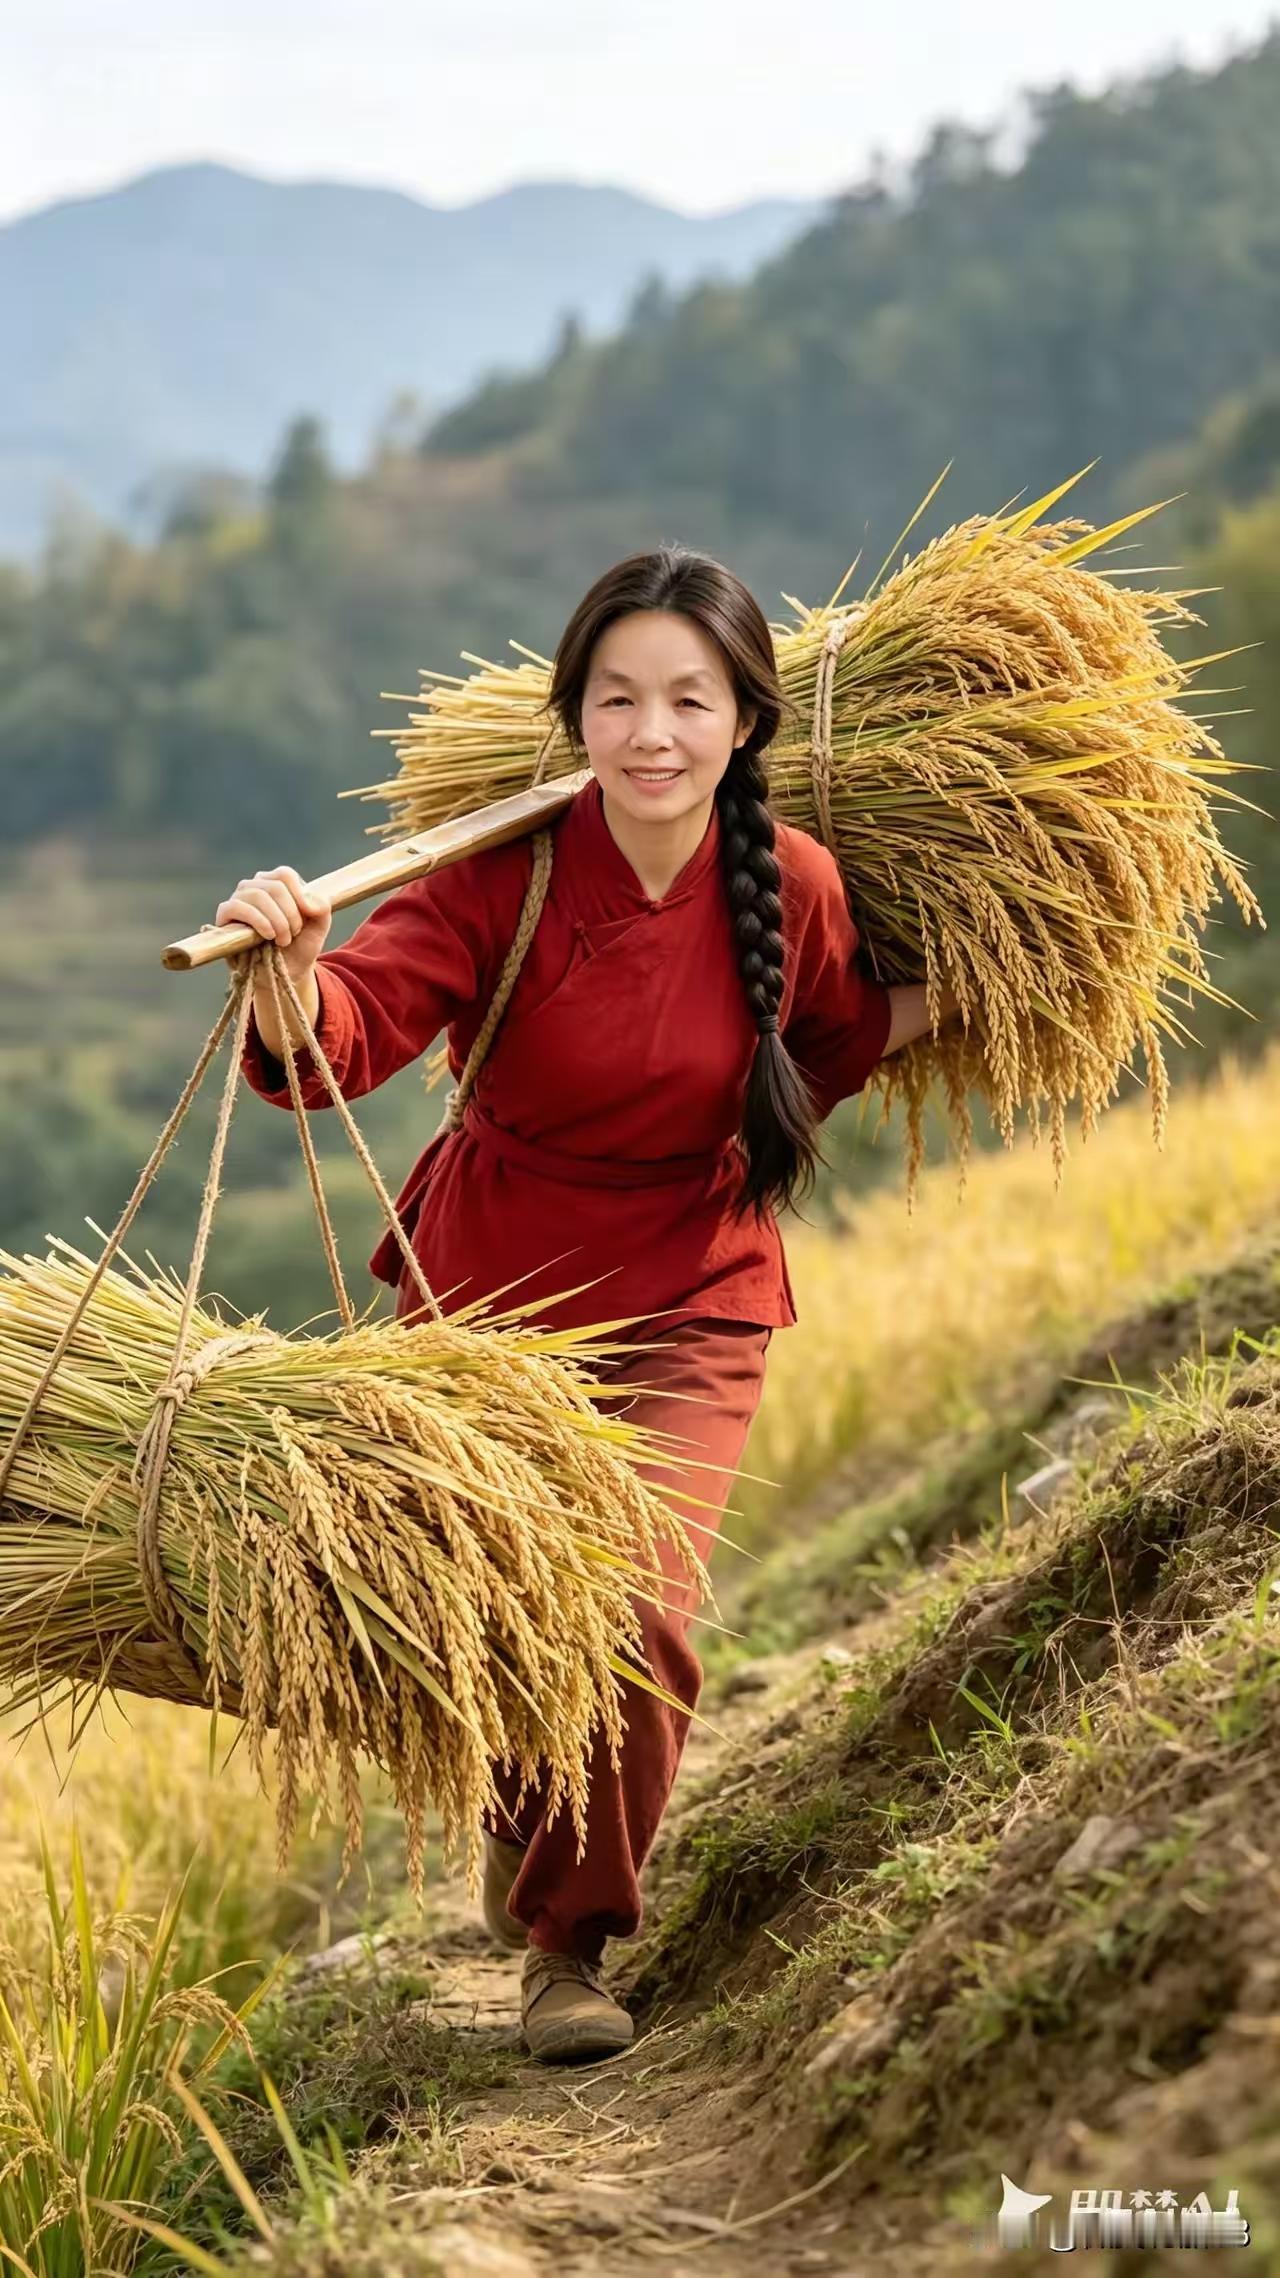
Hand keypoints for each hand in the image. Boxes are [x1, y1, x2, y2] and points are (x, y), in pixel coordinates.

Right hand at [215, 866, 332, 984]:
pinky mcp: (224, 915)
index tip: (307, 916)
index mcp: (277, 883)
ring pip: (256, 895)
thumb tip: (307, 899)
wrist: (285, 973)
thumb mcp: (319, 926)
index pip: (285, 875)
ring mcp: (238, 899)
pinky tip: (268, 935)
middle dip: (290, 914)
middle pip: (274, 886)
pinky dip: (257, 920)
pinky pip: (235, 906)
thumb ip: (321, 907)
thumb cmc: (300, 946)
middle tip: (294, 934)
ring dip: (276, 920)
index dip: (299, 895)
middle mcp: (255, 886)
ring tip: (283, 940)